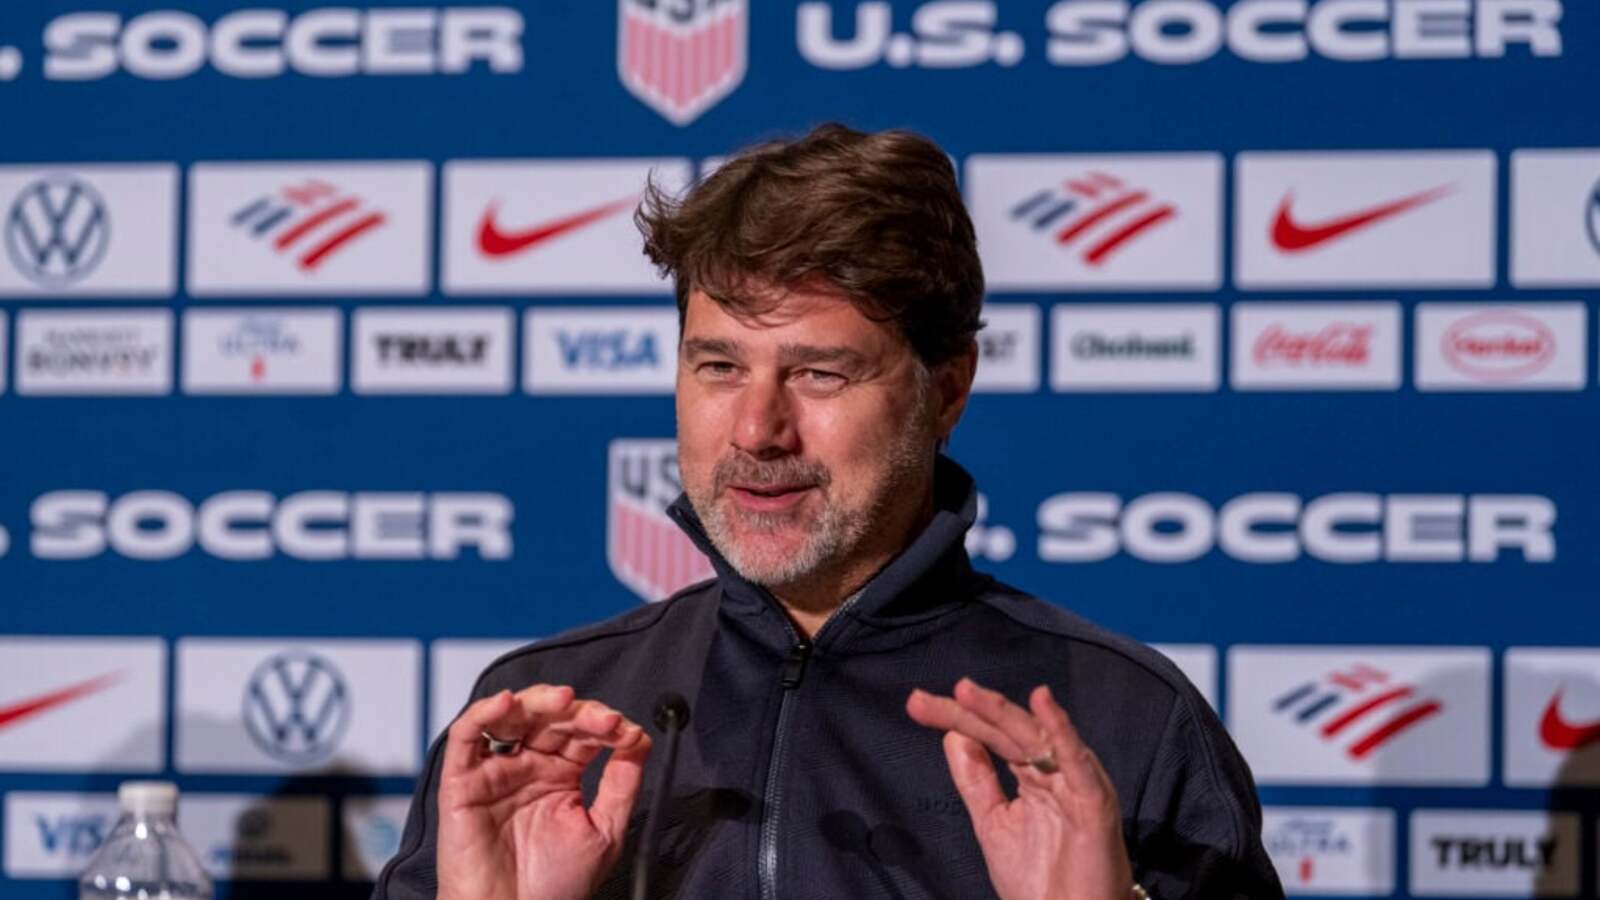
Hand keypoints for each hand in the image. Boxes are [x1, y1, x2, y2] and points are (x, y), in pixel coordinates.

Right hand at [437, 684, 651, 899]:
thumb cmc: (555, 887)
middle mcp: (529, 766)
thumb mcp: (605, 830)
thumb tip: (641, 737)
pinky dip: (484, 713)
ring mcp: (496, 770)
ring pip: (512, 716)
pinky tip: (508, 703)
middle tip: (604, 721)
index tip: (626, 731)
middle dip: (579, 712)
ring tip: (564, 701)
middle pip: (550, 717)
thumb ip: (623, 783)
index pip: (582, 732)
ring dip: (538, 700)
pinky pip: (466, 736)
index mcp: (561, 775)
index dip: (604, 724)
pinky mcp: (462, 781)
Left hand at [906, 678, 1131, 899]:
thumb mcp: (993, 822)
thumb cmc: (1040, 882)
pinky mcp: (1096, 800)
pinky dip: (1060, 730)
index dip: (955, 718)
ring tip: (965, 692)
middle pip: (1007, 730)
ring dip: (1001, 712)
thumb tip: (953, 735)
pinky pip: (1077, 760)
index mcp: (1032, 774)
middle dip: (966, 711)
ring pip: (1035, 736)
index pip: (990, 736)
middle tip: (923, 700)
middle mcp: (1054, 771)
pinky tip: (1041, 702)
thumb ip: (976, 779)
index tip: (917, 705)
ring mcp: (1075, 783)